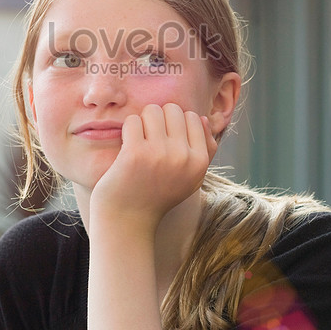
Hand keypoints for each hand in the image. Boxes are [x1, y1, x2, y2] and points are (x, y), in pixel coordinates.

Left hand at [90, 102, 216, 230]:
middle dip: (159, 119)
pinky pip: (133, 120)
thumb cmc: (157, 196)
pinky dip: (127, 130)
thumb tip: (201, 117)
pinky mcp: (135, 153)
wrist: (127, 221)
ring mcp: (159, 154)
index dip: (176, 124)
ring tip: (139, 142)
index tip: (165, 141)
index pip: (193, 116)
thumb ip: (204, 150)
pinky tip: (126, 147)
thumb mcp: (190, 178)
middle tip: (150, 140)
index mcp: (199, 162)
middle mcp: (183, 157)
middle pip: (172, 109)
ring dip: (142, 122)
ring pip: (152, 110)